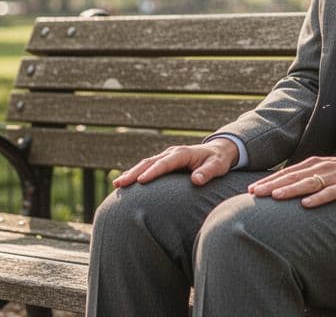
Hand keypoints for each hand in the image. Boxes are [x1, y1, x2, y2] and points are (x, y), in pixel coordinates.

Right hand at [113, 140, 238, 187]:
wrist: (218, 151)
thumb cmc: (218, 161)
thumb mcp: (217, 166)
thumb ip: (208, 173)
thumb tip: (196, 180)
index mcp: (183, 154)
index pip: (165, 163)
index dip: (153, 172)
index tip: (141, 181)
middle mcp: (172, 153)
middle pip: (150, 162)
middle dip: (134, 172)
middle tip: (120, 184)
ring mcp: (166, 156)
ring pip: (146, 164)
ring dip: (132, 173)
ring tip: (117, 184)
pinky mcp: (164, 161)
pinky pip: (148, 166)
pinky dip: (136, 173)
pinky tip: (125, 182)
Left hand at [247, 151, 335, 207]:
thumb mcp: (325, 171)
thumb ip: (307, 177)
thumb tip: (285, 188)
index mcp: (314, 164)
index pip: (287, 173)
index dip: (269, 181)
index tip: (251, 189)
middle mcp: (321, 167)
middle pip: (292, 177)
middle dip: (272, 185)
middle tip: (254, 193)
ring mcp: (334, 176)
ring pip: (308, 183)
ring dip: (290, 190)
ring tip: (274, 196)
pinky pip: (331, 193)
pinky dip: (318, 198)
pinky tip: (306, 205)